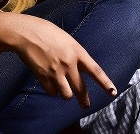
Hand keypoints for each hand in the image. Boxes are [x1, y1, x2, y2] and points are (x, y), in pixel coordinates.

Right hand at [0, 12, 117, 108]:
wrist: (26, 33)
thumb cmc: (47, 32)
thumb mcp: (67, 40)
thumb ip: (75, 54)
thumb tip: (80, 68)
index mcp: (77, 51)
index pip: (95, 70)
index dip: (105, 83)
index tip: (113, 92)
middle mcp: (68, 63)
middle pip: (81, 89)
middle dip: (84, 100)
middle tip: (86, 105)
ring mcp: (55, 71)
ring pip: (66, 95)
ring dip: (65, 94)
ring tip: (62, 88)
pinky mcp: (43, 77)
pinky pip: (52, 92)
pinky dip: (52, 90)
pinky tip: (50, 82)